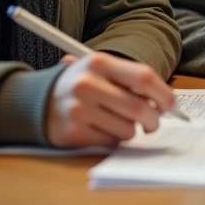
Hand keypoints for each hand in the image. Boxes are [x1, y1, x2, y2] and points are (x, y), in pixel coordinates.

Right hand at [46, 52, 175, 147]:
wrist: (35, 100)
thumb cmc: (79, 85)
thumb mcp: (100, 70)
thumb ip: (129, 80)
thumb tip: (167, 102)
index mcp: (99, 62)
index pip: (144, 77)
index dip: (163, 94)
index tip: (170, 106)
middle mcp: (87, 84)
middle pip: (139, 108)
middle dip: (153, 120)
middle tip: (152, 124)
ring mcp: (78, 109)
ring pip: (127, 130)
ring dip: (131, 131)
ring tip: (118, 123)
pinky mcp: (72, 133)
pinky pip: (110, 143)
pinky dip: (113, 140)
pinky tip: (101, 130)